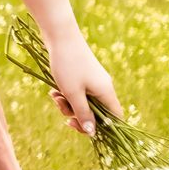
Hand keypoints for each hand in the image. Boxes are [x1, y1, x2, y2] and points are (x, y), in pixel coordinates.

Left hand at [43, 21, 121, 135]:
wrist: (60, 36)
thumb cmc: (67, 65)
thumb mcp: (73, 93)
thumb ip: (83, 114)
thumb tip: (92, 133)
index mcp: (106, 93)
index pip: (115, 118)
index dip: (101, 128)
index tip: (81, 127)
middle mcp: (104, 87)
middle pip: (96, 112)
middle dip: (77, 114)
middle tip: (62, 110)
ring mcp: (94, 80)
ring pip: (84, 102)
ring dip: (68, 104)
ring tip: (54, 96)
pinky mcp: (83, 75)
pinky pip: (77, 92)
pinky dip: (66, 94)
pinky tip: (54, 91)